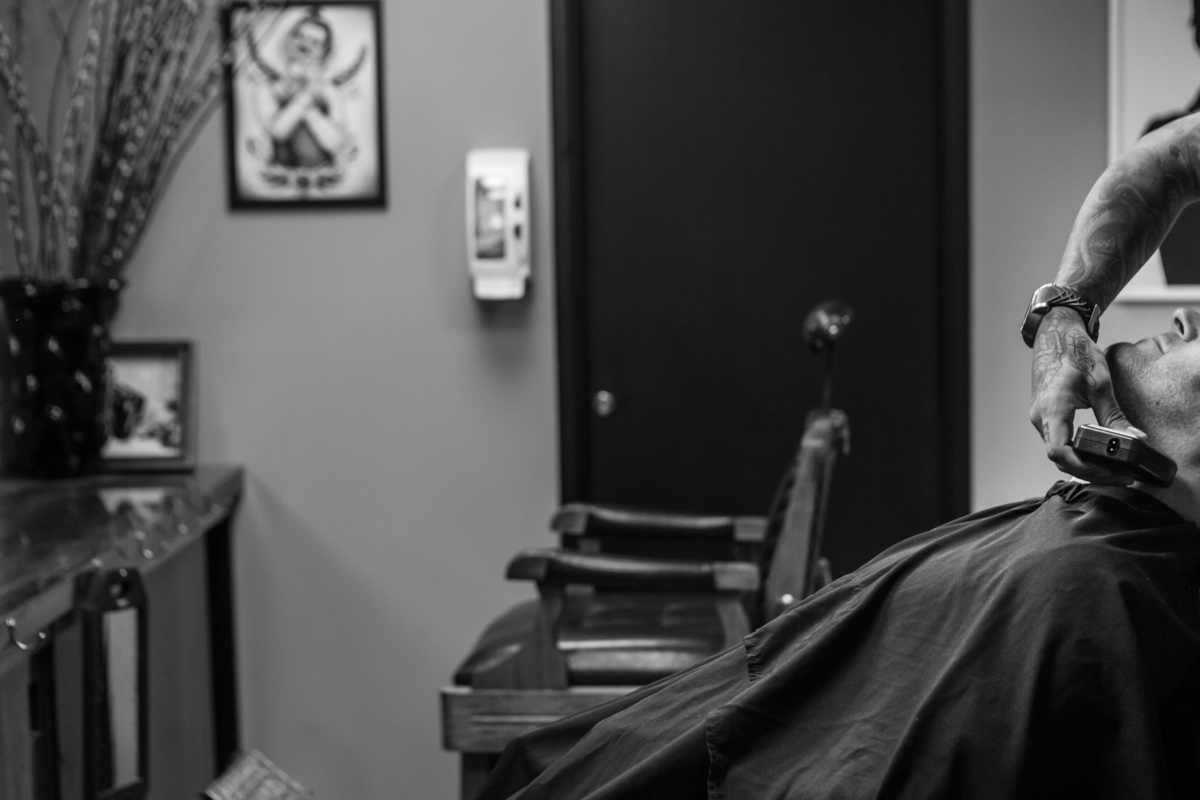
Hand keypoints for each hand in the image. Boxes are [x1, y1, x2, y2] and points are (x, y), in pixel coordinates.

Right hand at [1028, 307, 1146, 483]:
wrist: (1055, 337)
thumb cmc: (1073, 353)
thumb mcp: (1099, 384)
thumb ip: (1114, 415)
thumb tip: (1133, 439)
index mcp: (1052, 409)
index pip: (1060, 452)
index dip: (1084, 468)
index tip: (1110, 472)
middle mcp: (1041, 418)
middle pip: (1061, 459)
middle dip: (1090, 471)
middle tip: (1120, 475)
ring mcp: (1040, 419)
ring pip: (1058, 453)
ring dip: (1083, 464)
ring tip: (1112, 467)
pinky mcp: (1045, 417)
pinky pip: (1057, 442)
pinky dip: (1076, 453)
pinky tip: (1095, 453)